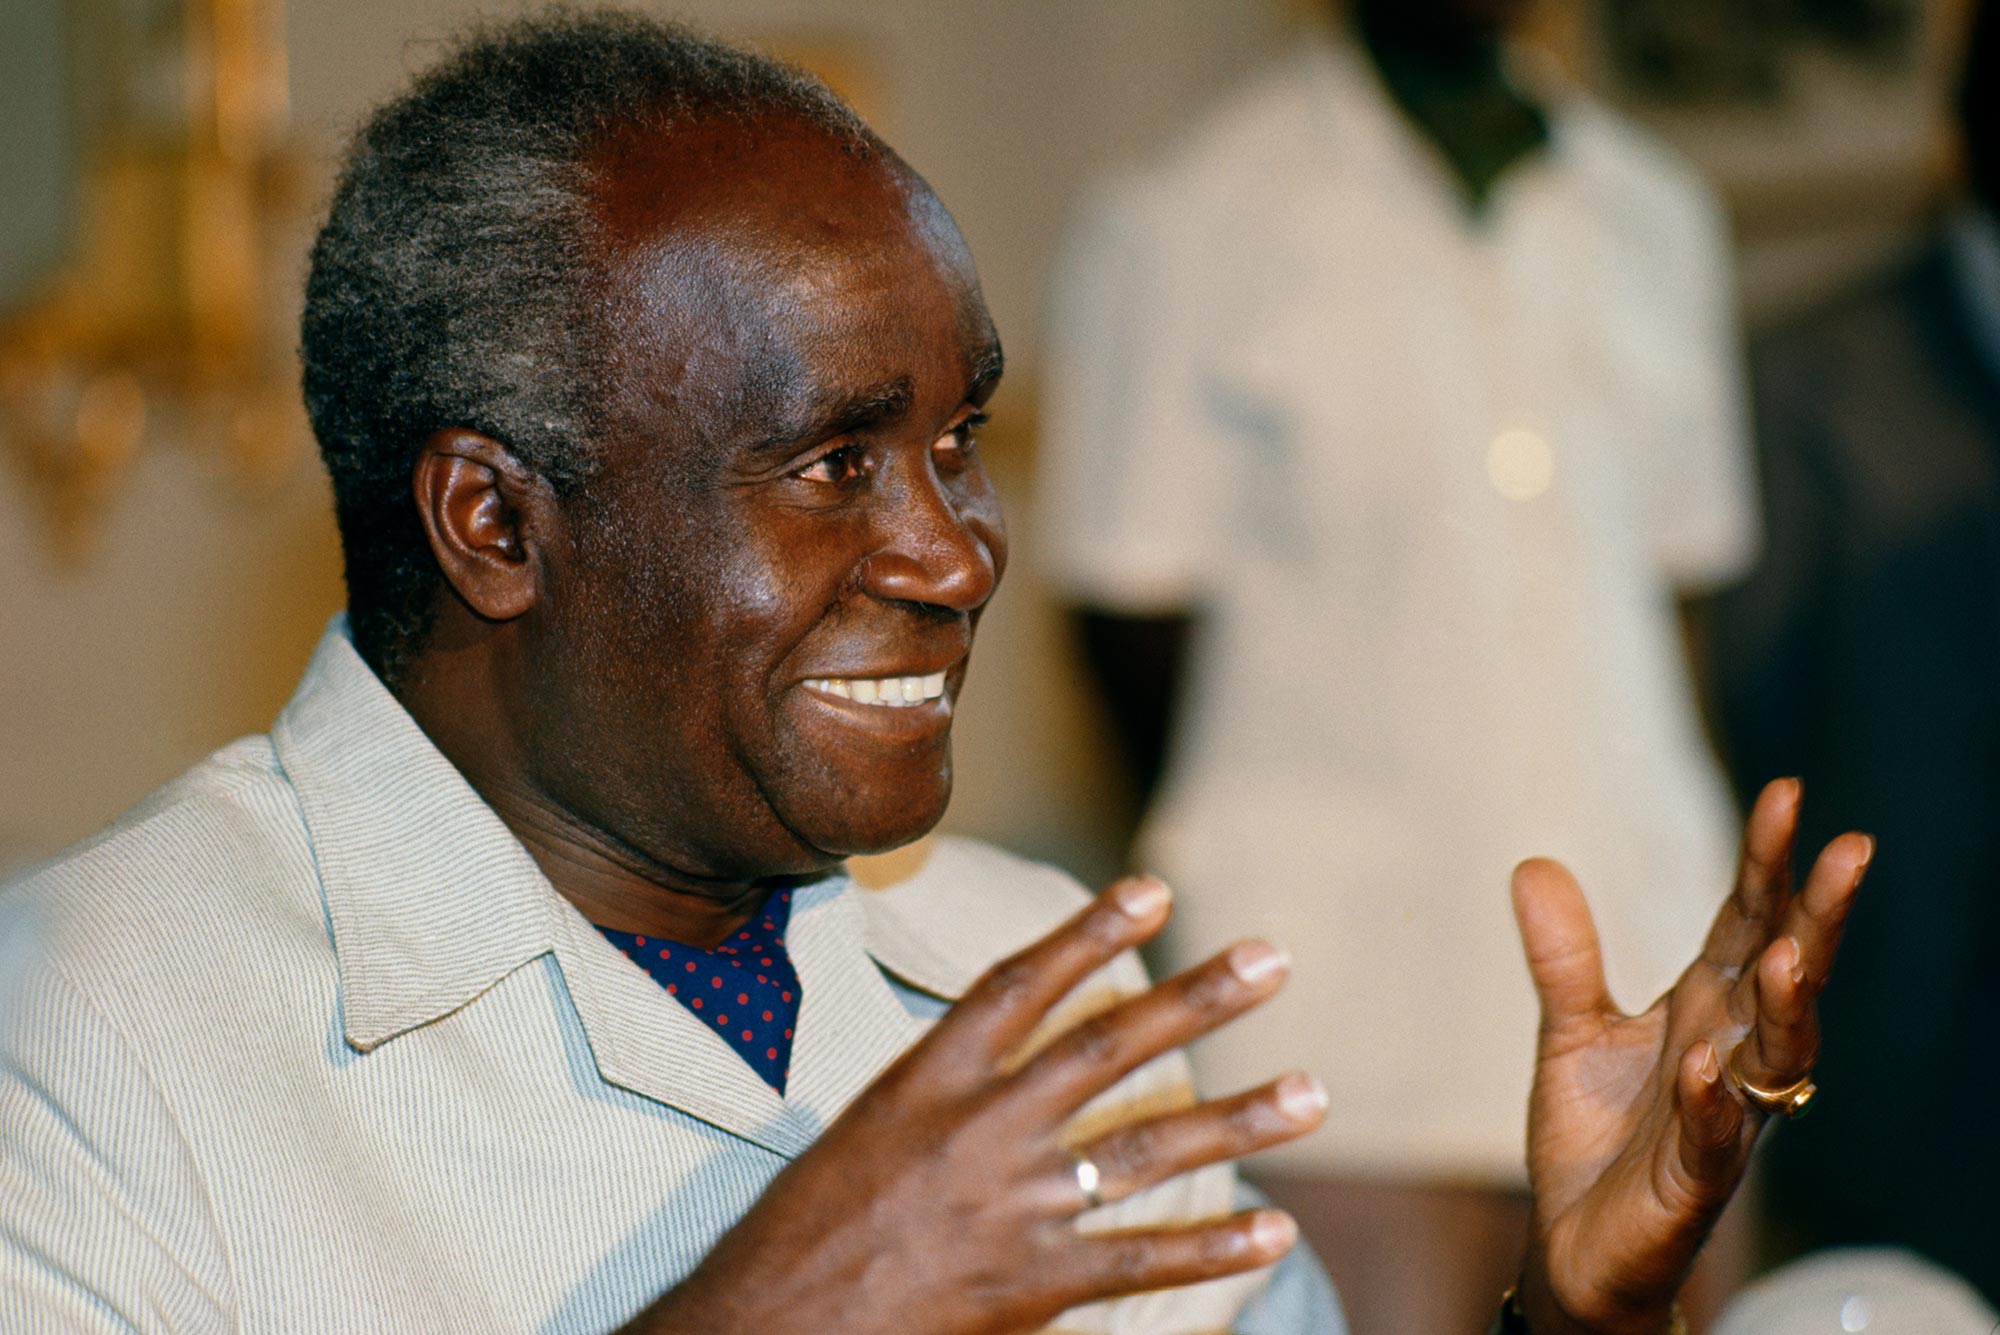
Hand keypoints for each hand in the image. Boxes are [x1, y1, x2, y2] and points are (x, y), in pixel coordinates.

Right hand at [635, 877, 1325, 1333]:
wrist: (764, 1324)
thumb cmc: (804, 1229)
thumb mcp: (864, 1130)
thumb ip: (945, 1093)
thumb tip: (1010, 1066)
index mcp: (927, 1077)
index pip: (1022, 982)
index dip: (1090, 931)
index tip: (1151, 888)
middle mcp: (980, 1126)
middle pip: (1109, 1047)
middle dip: (1198, 1000)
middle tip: (1272, 959)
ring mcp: (1013, 1204)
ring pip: (1148, 1147)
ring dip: (1240, 1119)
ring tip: (1312, 1093)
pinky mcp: (1032, 1281)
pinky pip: (1143, 1258)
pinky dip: (1214, 1246)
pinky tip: (1273, 1230)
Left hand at [1511, 779, 1869, 1334]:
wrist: (1577, 1246)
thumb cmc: (1597, 1138)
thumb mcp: (1571, 1030)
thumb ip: (1563, 955)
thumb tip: (1532, 862)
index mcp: (1705, 1011)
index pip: (1746, 923)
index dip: (1767, 864)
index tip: (1788, 795)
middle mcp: (1729, 1055)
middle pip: (1785, 975)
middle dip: (1816, 916)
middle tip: (1850, 850)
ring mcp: (1720, 1119)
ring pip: (1774, 1058)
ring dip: (1784, 1006)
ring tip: (1787, 950)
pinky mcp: (1691, 1183)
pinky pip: (1713, 1141)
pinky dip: (1712, 1104)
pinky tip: (1705, 1068)